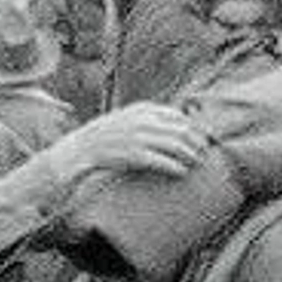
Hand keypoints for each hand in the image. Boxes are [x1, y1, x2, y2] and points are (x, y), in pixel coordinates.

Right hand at [55, 102, 204, 179]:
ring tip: (196, 163)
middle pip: (180, 129)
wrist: (78, 150)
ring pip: (174, 144)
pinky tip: (181, 173)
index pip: (178, 116)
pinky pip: (160, 161)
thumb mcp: (128, 119)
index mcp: (142, 109)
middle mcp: (140, 120)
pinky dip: (174, 167)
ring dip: (189, 154)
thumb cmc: (106, 138)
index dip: (193, 128)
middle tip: (203, 154)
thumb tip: (181, 126)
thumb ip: (151, 119)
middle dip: (196, 142)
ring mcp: (136, 137)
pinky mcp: (131, 155)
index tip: (202, 140)